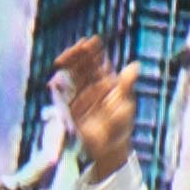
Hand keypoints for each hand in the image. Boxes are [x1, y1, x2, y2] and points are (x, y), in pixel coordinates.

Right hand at [56, 37, 139, 179]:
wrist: (111, 147)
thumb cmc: (122, 125)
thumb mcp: (125, 104)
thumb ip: (126, 85)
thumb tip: (135, 65)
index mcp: (107, 81)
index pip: (98, 61)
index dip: (93, 50)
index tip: (91, 41)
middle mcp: (92, 84)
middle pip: (82, 65)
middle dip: (77, 55)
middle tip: (75, 47)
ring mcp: (80, 95)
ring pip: (72, 76)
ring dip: (67, 67)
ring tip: (61, 61)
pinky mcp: (71, 107)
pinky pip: (63, 96)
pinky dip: (58, 89)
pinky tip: (55, 83)